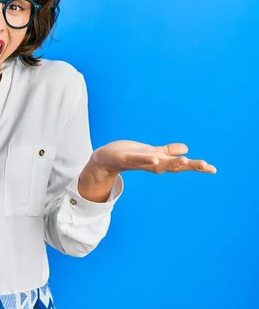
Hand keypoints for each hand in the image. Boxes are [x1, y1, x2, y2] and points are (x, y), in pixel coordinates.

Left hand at [90, 140, 216, 181]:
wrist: (105, 159)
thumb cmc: (129, 155)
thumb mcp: (151, 152)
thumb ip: (167, 151)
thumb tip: (185, 149)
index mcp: (158, 162)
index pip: (179, 165)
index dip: (196, 166)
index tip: (213, 169)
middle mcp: (151, 164)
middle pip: (171, 166)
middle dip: (188, 166)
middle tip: (204, 165)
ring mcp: (138, 162)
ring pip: (156, 164)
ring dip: (169, 163)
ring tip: (184, 161)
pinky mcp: (126, 158)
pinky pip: (137, 159)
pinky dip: (146, 159)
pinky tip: (155, 158)